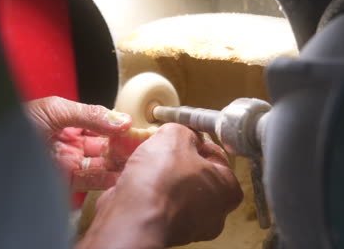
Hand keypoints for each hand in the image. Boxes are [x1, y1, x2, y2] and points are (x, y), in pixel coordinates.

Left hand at [23, 96, 131, 190]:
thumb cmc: (14, 124)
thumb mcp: (54, 109)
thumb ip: (89, 113)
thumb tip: (120, 118)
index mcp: (66, 120)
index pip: (100, 122)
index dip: (117, 124)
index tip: (135, 126)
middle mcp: (70, 141)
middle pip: (104, 143)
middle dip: (122, 143)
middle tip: (141, 143)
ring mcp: (69, 161)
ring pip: (102, 162)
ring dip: (119, 161)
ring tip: (137, 158)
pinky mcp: (67, 180)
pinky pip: (92, 180)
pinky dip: (108, 178)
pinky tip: (121, 173)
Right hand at [77, 123, 242, 248]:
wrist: (132, 219)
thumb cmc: (161, 181)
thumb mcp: (174, 136)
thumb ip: (183, 130)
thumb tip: (181, 133)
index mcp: (228, 188)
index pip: (215, 153)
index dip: (193, 139)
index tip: (178, 134)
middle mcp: (215, 212)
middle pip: (195, 173)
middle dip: (176, 159)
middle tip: (160, 149)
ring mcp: (191, 225)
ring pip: (175, 188)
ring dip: (160, 176)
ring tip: (144, 165)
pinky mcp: (166, 231)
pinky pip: (159, 203)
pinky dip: (149, 193)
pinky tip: (136, 183)